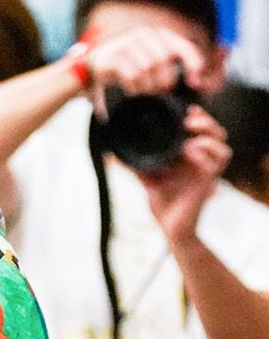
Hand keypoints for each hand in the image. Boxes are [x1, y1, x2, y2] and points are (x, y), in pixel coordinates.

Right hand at [85, 26, 210, 114]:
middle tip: (159, 92)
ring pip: (148, 68)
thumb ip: (171, 70)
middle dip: (165, 81)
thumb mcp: (150, 65)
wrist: (89, 68)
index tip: (195, 82)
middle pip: (164, 60)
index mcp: (159, 36)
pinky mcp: (112, 57)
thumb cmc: (124, 70)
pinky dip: (134, 88)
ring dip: (148, 86)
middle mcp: (144, 35)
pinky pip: (131, 75)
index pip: (183, 47)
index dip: (194, 64)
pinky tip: (131, 91)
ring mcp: (127, 44)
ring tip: (143, 92)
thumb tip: (198, 83)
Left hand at [140, 105, 230, 246]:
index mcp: (191, 157)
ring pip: (222, 146)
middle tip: (188, 120)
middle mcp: (202, 162)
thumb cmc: (163, 205)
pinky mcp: (207, 183)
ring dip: (208, 136)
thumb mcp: (147, 181)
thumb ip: (137, 167)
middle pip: (217, 133)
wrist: (169, 229)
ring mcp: (206, 172)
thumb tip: (116, 155)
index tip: (187, 110)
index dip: (200, 117)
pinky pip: (216, 163)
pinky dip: (204, 153)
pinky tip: (190, 152)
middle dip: (206, 122)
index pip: (204, 131)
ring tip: (189, 139)